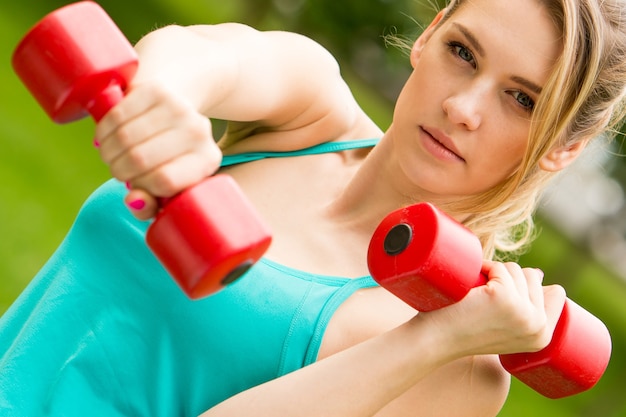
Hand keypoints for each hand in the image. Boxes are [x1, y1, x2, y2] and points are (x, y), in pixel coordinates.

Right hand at [94, 81, 221, 219]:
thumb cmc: (168, 156)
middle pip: (140, 159)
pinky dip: (103, 130)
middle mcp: (199, 132)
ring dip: (107, 151)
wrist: (178, 103)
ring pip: (124, 138)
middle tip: (118, 169)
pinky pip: (116, 115)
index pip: (164, 181)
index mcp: (207, 161)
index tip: (136, 184)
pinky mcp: (156, 90)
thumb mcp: (167, 187)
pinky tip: (106, 136)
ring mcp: (179, 108)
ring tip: (110, 154)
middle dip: (119, 170)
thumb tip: (133, 201)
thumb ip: (151, 205)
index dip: (141, 186)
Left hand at [424, 261, 566, 357]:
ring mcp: (523, 313)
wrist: (435, 340)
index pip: (556, 294)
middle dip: (507, 278)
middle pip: (533, 277)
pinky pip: (499, 268)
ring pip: (516, 270)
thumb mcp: (505, 326)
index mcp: (543, 337)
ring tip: (476, 296)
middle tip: (483, 300)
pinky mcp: (504, 298)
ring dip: (493, 273)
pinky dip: (483, 269)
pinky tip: (471, 289)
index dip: (531, 285)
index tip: (504, 297)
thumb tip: (539, 274)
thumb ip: (525, 307)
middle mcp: (539, 328)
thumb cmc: (464, 329)